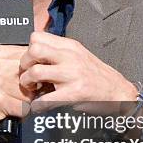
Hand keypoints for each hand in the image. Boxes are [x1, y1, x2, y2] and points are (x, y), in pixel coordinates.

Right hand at [0, 44, 34, 142]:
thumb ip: (7, 62)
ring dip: (27, 102)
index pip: (29, 54)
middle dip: (34, 86)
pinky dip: (21, 114)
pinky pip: (24, 108)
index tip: (33, 79)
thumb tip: (36, 66)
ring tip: (16, 104)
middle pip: (32, 72)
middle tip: (27, 94)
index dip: (35, 68)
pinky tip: (12, 112)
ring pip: (30, 92)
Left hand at [19, 32, 136, 113]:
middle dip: (24, 64)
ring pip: (36, 72)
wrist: (118, 92)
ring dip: (27, 84)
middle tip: (27, 75)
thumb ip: (59, 52)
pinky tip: (40, 106)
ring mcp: (72, 74)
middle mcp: (70, 57)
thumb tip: (34, 53)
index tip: (32, 62)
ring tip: (33, 90)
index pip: (37, 36)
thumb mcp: (78, 56)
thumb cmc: (96, 76)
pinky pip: (45, 99)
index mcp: (69, 46)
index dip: (28, 49)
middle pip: (33, 50)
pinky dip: (37, 105)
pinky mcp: (74, 93)